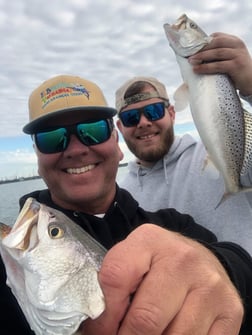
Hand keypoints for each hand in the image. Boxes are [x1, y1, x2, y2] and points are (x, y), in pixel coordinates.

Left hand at [81, 224, 242, 334]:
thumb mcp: (132, 259)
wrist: (200, 260)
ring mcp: (210, 285)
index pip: (115, 280)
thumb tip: (91, 328)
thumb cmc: (157, 262)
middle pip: (145, 319)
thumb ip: (112, 284)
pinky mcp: (230, 309)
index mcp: (150, 240)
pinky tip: (169, 334)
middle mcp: (183, 259)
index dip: (102, 317)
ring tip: (147, 334)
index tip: (99, 332)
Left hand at [189, 32, 251, 95]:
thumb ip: (218, 56)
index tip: (191, 46)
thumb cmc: (237, 72)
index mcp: (234, 41)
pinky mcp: (237, 66)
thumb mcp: (229, 59)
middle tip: (188, 54)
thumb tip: (195, 59)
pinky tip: (197, 70)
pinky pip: (219, 65)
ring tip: (191, 61)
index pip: (217, 36)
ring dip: (201, 56)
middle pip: (215, 42)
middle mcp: (237, 45)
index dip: (203, 40)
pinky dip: (206, 67)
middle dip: (200, 48)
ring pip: (216, 52)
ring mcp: (238, 55)